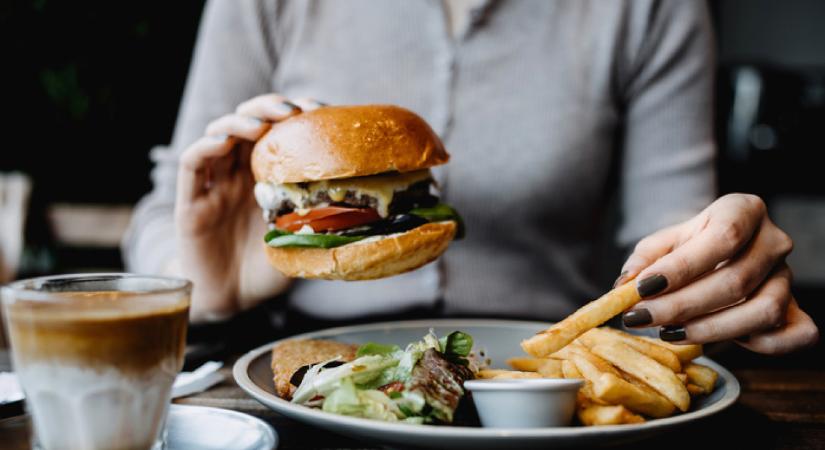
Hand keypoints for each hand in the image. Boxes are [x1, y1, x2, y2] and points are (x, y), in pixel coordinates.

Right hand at [174, 94, 324, 320]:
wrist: (233, 302)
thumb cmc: (268, 270)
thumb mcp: (302, 241)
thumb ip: (321, 223)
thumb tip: (365, 213)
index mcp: (267, 178)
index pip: (278, 132)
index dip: (295, 115)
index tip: (318, 109)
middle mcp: (240, 174)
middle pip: (248, 123)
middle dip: (268, 108)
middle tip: (290, 110)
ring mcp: (214, 185)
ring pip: (219, 136)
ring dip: (238, 122)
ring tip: (260, 124)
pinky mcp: (190, 202)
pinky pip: (193, 165)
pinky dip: (205, 147)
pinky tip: (223, 142)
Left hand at [617, 194, 818, 353]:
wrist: (720, 255)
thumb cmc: (689, 247)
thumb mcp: (663, 244)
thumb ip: (645, 260)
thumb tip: (625, 285)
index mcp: (744, 210)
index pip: (723, 238)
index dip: (682, 267)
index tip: (643, 287)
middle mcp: (774, 241)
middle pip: (736, 280)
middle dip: (681, 306)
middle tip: (640, 318)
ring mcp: (789, 277)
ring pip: (763, 311)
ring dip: (710, 329)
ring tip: (667, 332)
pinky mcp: (797, 309)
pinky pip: (795, 335)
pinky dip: (758, 345)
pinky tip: (716, 340)